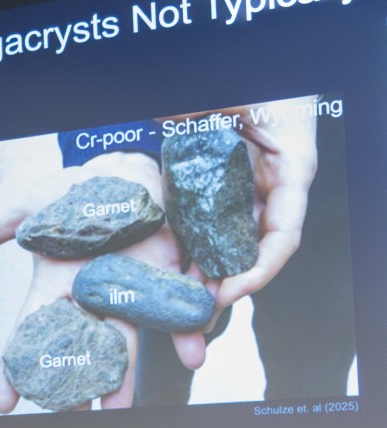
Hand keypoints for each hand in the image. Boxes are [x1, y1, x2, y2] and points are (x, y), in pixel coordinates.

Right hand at [0, 151, 205, 412]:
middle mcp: (92, 298)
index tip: (2, 404)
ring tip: (122, 406)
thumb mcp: (28, 207)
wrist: (124, 172)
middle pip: (83, 348)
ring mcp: (130, 291)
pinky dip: (186, 330)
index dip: (14, 369)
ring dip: (128, 375)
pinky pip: (176, 308)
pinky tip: (194, 353)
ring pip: (128, 339)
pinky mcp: (166, 275)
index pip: (30, 334)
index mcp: (56, 288)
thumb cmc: (72, 194)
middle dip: (80, 384)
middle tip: (75, 415)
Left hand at [162, 100, 318, 327]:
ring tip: (178, 319)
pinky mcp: (212, 197)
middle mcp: (267, 192)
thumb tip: (174, 116)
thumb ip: (211, 110)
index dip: (258, 271)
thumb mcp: (235, 91)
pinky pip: (200, 234)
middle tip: (194, 326)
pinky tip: (165, 285)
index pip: (283, 237)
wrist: (227, 74)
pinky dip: (186, 260)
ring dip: (201, 285)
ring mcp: (240, 197)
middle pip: (251, 255)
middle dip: (224, 293)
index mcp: (289, 171)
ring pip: (223, 251)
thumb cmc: (251, 79)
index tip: (227, 294)